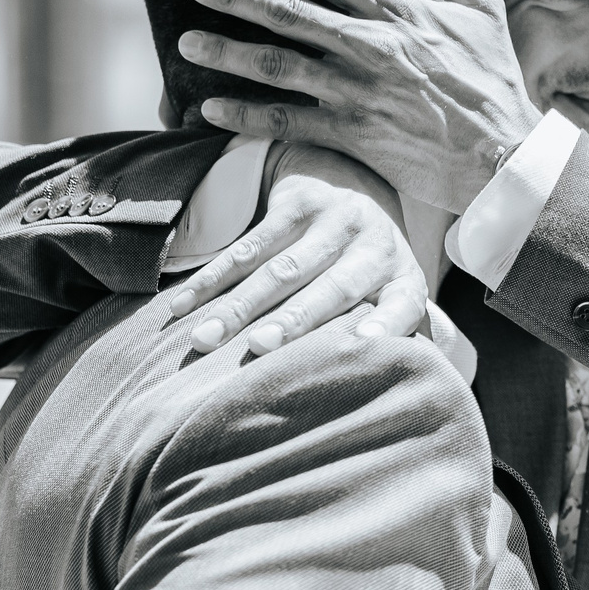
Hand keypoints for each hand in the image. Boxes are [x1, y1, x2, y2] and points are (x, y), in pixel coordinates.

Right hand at [159, 154, 432, 355]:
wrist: (352, 189)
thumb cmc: (367, 272)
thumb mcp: (389, 297)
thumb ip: (384, 340)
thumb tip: (366, 400)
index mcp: (403, 279)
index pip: (404, 304)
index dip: (388, 323)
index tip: (366, 342)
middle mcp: (375, 246)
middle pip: (332, 288)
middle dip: (292, 319)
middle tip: (259, 348)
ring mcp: (336, 220)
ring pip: (279, 268)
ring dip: (238, 305)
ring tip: (204, 339)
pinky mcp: (298, 202)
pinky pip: (248, 246)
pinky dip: (212, 278)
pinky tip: (185, 305)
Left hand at [179, 0, 542, 214]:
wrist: (506, 157)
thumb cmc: (493, 81)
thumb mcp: (481, 5)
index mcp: (398, 9)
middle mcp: (372, 45)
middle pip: (288, 12)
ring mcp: (360, 92)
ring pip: (280, 65)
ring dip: (228, 53)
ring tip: (186, 42)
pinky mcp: (355, 136)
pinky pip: (289, 123)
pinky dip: (246, 115)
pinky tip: (208, 108)